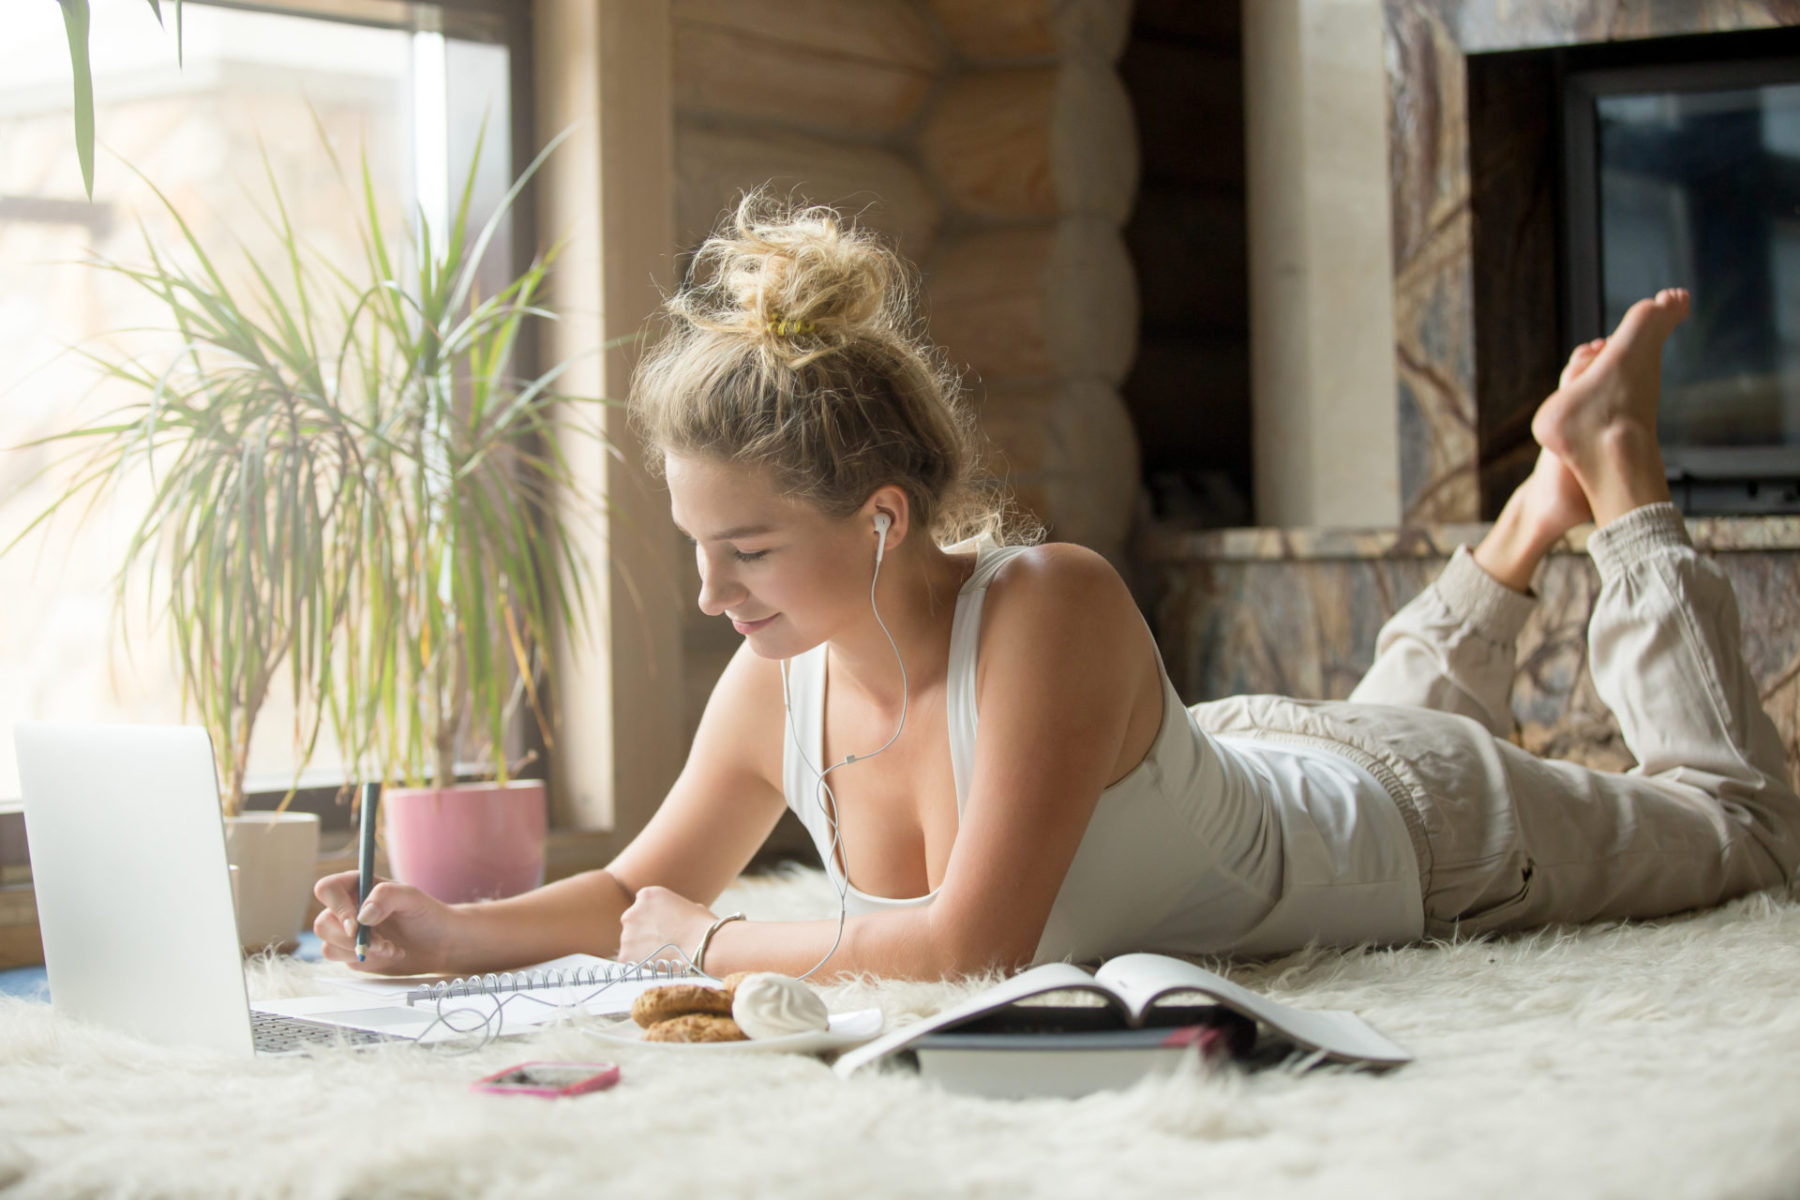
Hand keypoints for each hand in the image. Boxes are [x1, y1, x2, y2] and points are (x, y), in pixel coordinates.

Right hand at [312, 871, 459, 975]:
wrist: (439, 943)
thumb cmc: (427, 914)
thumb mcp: (412, 897)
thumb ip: (387, 896)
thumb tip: (362, 915)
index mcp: (357, 886)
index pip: (327, 889)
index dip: (336, 907)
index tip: (356, 925)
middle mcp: (348, 908)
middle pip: (323, 924)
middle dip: (351, 939)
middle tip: (381, 943)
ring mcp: (347, 933)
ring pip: (329, 946)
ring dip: (361, 951)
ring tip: (390, 947)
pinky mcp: (352, 954)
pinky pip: (344, 961)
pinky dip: (367, 960)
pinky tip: (390, 953)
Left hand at [616, 885, 717, 968]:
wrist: (703, 947)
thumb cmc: (703, 927)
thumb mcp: (690, 906)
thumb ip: (674, 910)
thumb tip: (675, 919)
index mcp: (648, 895)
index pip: (643, 905)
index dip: (653, 917)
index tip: (662, 927)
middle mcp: (632, 912)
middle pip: (633, 923)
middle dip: (644, 932)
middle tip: (661, 943)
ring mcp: (627, 934)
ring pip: (631, 942)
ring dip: (641, 949)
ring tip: (664, 955)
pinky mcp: (625, 955)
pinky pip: (629, 960)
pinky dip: (640, 964)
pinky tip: (657, 964)